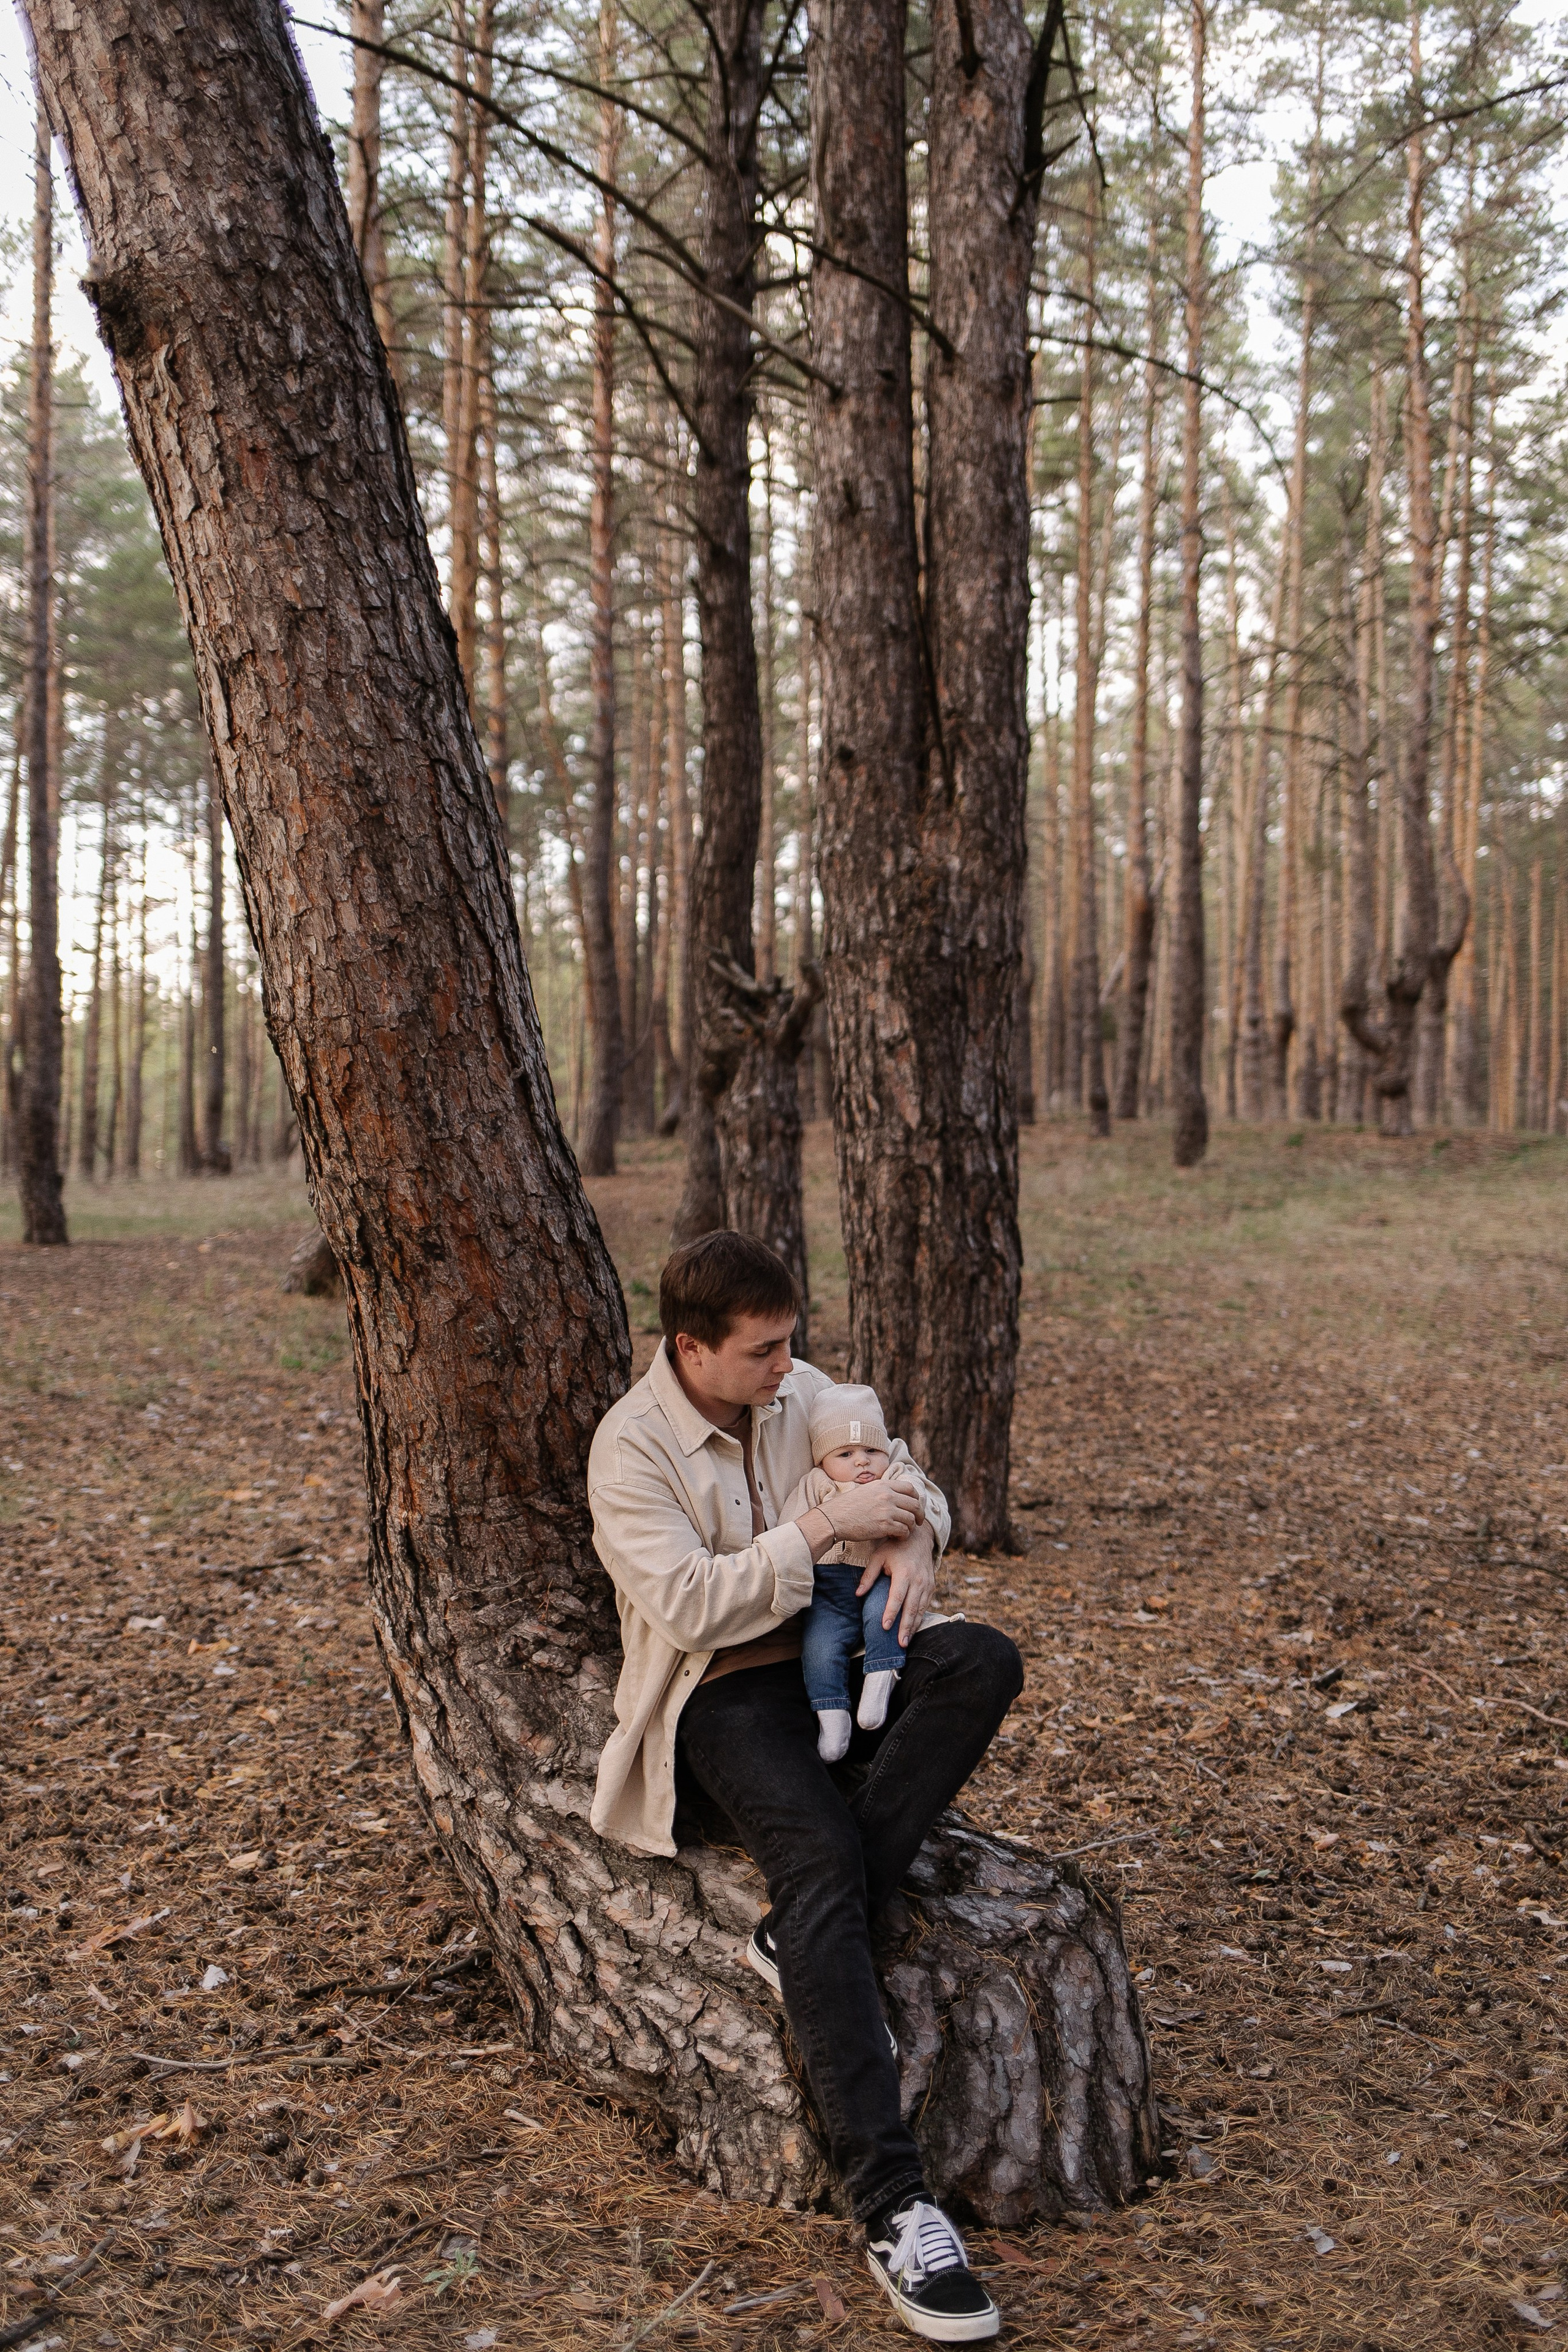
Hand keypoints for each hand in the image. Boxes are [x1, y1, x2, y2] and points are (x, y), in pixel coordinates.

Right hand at [820, 1477, 921, 1546]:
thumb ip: (882, 1491)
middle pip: (915, 1504)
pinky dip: (904, 1535)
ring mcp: (886, 1510)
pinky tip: (897, 1537)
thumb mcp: (866, 1491)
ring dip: (910, 1527)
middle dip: (919, 1515)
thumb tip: (896, 1496)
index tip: (916, 1506)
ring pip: (911, 1519)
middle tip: (918, 1522)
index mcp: (883, 1485)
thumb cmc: (847, 1507)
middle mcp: (887, 1495)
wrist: (834, 1518)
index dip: (917, 1498)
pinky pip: (904, 1531)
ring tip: (904, 1531)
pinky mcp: (884, 1525)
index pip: (910, 1488)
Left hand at [858, 1516, 935, 1648]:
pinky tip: (913, 1629)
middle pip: (911, 1608)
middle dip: (905, 1627)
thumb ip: (869, 1576)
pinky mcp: (931, 1586)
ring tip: (905, 1642)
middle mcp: (918, 1580)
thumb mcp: (878, 1556)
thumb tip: (858, 1594)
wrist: (919, 1538)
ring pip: (921, 1609)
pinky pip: (926, 1606)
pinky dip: (920, 1619)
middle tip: (900, 1644)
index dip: (891, 1613)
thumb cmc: (895, 1547)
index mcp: (904, 1572)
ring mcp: (927, 1584)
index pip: (897, 1597)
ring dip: (913, 1626)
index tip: (885, 1627)